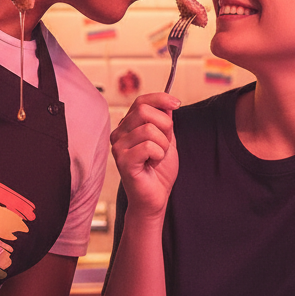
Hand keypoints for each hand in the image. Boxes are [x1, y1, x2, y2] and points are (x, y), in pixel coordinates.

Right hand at [110, 93, 179, 216]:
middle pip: (144, 111)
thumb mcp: (167, 139)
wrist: (156, 196)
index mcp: (127, 126)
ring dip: (163, 145)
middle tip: (165, 143)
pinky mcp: (122, 161)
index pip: (141, 101)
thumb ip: (164, 120)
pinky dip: (158, 155)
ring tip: (157, 158)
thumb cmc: (159, 170)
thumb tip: (167, 102)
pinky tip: (152, 164)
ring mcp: (118, 147)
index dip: (160, 99)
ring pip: (149, 130)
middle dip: (165, 125)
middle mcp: (118, 133)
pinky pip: (148, 146)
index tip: (177, 104)